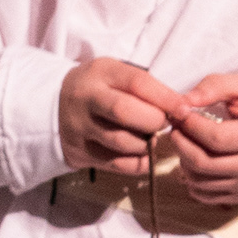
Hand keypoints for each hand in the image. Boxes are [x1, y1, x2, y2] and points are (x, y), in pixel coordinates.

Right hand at [58, 57, 192, 176]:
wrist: (54, 107)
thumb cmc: (97, 88)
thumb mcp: (115, 75)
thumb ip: (144, 87)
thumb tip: (180, 108)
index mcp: (99, 73)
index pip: (137, 83)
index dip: (165, 98)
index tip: (184, 109)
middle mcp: (85, 99)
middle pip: (125, 112)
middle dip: (154, 121)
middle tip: (163, 123)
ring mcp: (79, 128)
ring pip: (122, 142)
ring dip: (146, 144)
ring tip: (149, 137)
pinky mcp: (80, 153)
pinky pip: (118, 165)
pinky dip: (138, 162)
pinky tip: (141, 154)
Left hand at [170, 70, 237, 206]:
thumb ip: (216, 86)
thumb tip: (185, 101)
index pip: (214, 137)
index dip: (190, 125)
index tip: (181, 113)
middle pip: (203, 163)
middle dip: (181, 144)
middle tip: (176, 128)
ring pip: (201, 182)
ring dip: (183, 162)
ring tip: (185, 143)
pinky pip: (207, 196)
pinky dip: (192, 182)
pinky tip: (193, 163)